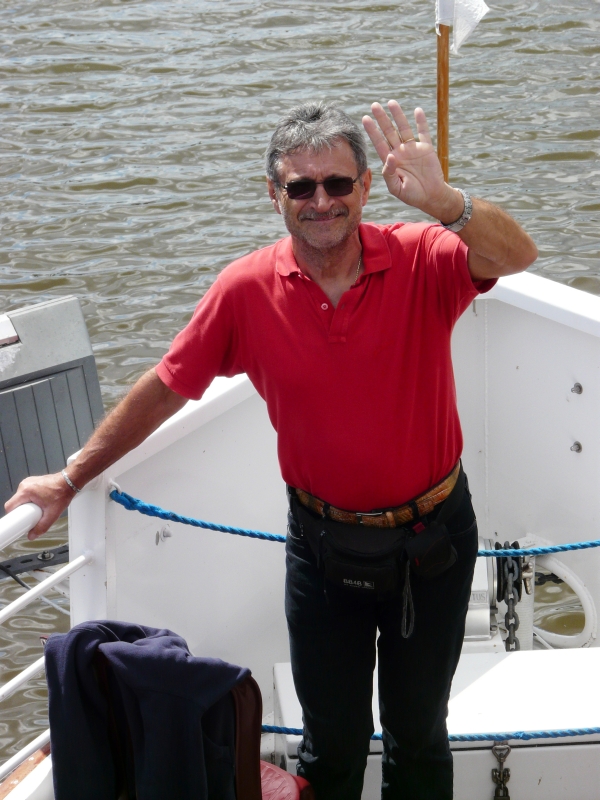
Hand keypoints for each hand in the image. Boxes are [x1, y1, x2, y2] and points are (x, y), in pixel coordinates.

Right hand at [4, 473, 74, 539]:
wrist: (70, 482)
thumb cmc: (62, 493)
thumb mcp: (52, 514)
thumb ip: (42, 527)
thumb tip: (32, 535)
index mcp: (26, 491)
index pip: (10, 506)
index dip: (14, 516)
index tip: (19, 521)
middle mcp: (25, 485)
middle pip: (15, 503)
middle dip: (22, 512)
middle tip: (33, 515)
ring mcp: (28, 482)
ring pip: (20, 499)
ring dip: (27, 506)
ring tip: (38, 508)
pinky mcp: (32, 483)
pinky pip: (26, 494)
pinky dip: (30, 500)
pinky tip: (40, 503)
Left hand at [362, 101, 461, 220]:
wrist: (431, 197)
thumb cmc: (412, 195)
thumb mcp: (396, 188)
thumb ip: (390, 174)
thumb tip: (390, 156)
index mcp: (390, 161)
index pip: (379, 143)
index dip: (372, 131)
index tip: (365, 118)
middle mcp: (400, 152)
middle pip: (389, 132)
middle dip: (381, 119)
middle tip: (374, 105)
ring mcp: (413, 149)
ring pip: (404, 129)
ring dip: (398, 116)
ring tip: (391, 102)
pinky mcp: (426, 148)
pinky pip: (423, 132)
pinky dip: (421, 122)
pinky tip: (417, 111)